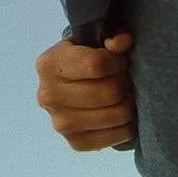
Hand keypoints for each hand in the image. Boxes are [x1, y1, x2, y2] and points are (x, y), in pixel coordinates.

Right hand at [34, 32, 135, 150]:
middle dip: (125, 82)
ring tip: (126, 94)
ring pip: (116, 115)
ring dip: (129, 103)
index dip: (118, 61)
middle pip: (109, 92)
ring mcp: (60, 124)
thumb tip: (123, 42)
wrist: (71, 84)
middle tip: (125, 78)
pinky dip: (127, 125)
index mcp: (48, 64)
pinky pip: (116, 138)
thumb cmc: (84, 54)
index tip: (120, 59)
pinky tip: (121, 112)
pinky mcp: (75, 143)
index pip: (97, 64)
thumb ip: (111, 32)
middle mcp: (48, 96)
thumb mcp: (93, 36)